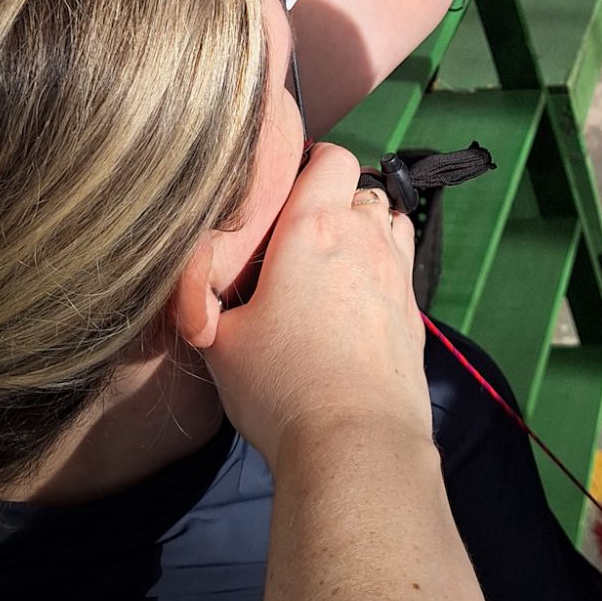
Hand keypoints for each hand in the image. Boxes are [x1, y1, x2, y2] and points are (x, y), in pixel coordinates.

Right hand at [202, 143, 431, 471]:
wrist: (356, 443)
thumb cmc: (282, 386)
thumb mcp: (218, 341)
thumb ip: (200, 296)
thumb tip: (185, 271)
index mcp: (314, 229)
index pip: (328, 158)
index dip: (309, 162)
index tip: (282, 191)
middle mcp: (364, 239)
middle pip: (359, 189)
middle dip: (333, 202)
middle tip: (299, 239)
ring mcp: (398, 275)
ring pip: (390, 224)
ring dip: (366, 232)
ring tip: (333, 267)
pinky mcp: (416, 314)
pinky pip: (401, 271)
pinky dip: (382, 275)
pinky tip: (354, 310)